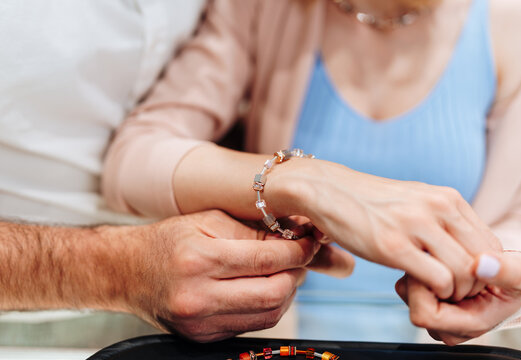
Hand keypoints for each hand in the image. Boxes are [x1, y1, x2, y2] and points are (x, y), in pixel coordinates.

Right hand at [121, 210, 352, 341]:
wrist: (127, 271)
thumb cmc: (167, 240)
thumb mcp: (208, 221)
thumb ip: (252, 229)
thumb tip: (293, 236)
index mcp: (200, 260)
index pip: (266, 259)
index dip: (297, 251)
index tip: (310, 242)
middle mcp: (199, 297)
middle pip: (274, 293)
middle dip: (297, 274)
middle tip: (301, 257)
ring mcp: (201, 323)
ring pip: (268, 315)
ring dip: (287, 292)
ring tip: (285, 271)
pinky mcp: (203, 337)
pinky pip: (252, 326)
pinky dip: (267, 307)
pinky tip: (266, 288)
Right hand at [270, 158, 501, 300]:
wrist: (330, 190)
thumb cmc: (372, 202)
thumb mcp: (417, 202)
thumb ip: (445, 221)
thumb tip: (469, 254)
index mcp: (447, 198)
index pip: (491, 245)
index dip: (483, 272)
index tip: (463, 282)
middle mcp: (437, 207)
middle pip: (483, 261)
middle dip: (472, 286)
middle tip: (451, 294)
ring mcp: (415, 225)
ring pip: (464, 273)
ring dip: (454, 293)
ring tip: (433, 292)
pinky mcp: (392, 245)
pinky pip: (438, 280)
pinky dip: (435, 293)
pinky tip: (415, 287)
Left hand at [395, 252, 520, 344]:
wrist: (508, 277)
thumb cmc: (514, 279)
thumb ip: (508, 271)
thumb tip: (482, 264)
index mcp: (470, 324)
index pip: (425, 314)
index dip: (428, 286)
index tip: (442, 264)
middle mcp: (448, 326)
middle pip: (412, 301)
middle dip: (423, 275)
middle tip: (442, 258)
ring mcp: (436, 314)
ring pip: (407, 291)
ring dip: (421, 270)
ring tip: (444, 259)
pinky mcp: (427, 300)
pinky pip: (408, 283)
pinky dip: (420, 269)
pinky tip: (439, 261)